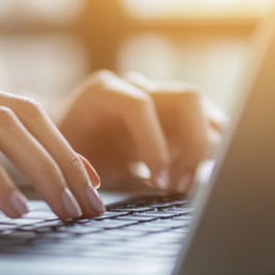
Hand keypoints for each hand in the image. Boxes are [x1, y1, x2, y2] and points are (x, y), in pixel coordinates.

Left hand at [57, 70, 226, 192]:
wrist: (67, 138)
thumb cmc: (67, 153)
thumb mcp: (72, 165)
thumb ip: (90, 171)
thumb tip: (112, 185)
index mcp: (105, 93)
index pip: (141, 105)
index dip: (153, 143)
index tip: (158, 181)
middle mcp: (137, 87)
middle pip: (188, 99)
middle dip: (192, 145)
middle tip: (180, 186)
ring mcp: (161, 97)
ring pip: (205, 112)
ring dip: (202, 152)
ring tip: (181, 186)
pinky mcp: (177, 115)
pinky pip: (208, 126)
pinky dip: (204, 153)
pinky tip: (183, 177)